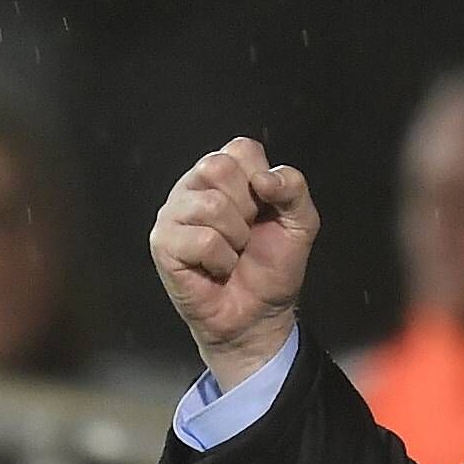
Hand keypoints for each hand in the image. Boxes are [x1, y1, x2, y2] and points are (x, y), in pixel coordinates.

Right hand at [150, 138, 319, 390]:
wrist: (258, 315)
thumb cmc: (271, 267)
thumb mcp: (300, 223)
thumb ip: (294, 189)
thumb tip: (264, 178)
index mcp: (224, 174)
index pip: (242, 148)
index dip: (263, 180)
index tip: (265, 210)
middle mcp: (193, 186)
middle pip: (218, 167)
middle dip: (247, 208)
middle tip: (246, 234)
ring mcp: (173, 213)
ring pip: (210, 205)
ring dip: (236, 238)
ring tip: (232, 253)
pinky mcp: (164, 243)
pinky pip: (202, 240)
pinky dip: (221, 260)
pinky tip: (217, 269)